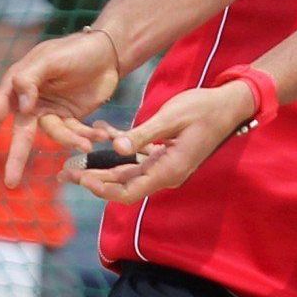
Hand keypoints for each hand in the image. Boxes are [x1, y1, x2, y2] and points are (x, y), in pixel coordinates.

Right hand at [0, 30, 120, 187]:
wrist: (106, 52)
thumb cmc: (73, 51)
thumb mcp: (49, 59)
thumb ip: (30, 78)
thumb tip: (22, 106)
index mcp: (16, 85)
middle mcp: (29, 102)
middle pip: (21, 134)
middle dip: (16, 158)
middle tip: (10, 183)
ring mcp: (50, 111)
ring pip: (55, 135)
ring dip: (69, 140)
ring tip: (86, 144)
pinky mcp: (71, 118)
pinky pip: (75, 133)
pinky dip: (86, 135)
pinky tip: (101, 135)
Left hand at [64, 82, 256, 203]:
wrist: (231, 104)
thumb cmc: (204, 109)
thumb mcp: (171, 117)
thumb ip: (142, 134)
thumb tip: (116, 147)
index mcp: (168, 170)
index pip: (128, 191)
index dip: (102, 189)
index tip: (80, 179)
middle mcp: (165, 173)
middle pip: (123, 185)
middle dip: (93, 179)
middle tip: (65, 172)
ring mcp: (165, 165)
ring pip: (127, 171)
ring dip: (102, 165)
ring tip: (73, 159)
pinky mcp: (165, 154)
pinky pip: (137, 156)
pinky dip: (119, 147)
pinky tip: (101, 132)